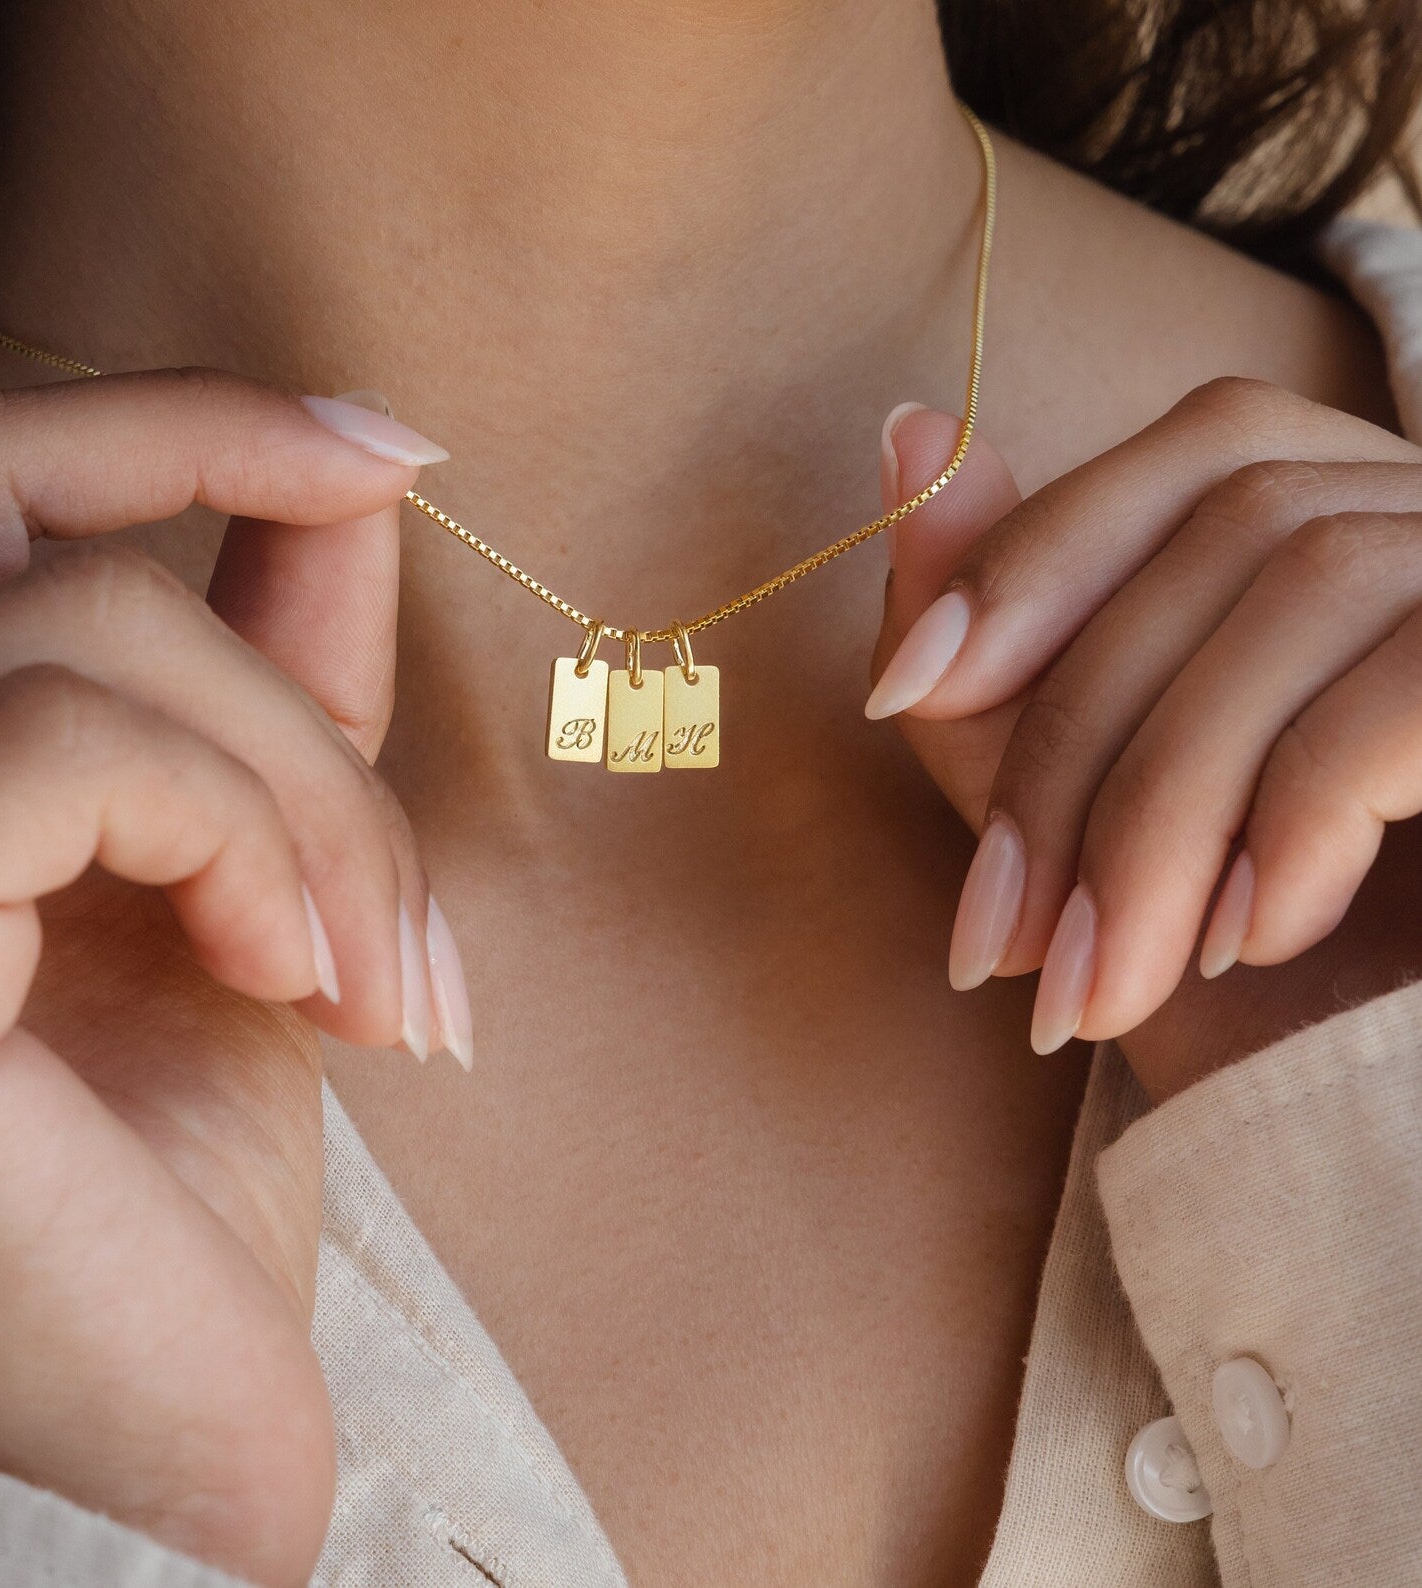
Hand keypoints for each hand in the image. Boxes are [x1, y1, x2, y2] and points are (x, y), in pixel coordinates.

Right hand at [0, 371, 463, 1584]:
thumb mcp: (247, 883)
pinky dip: (242, 841)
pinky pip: (69, 747)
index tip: (387, 451)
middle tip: (397, 773)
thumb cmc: (171, 1188)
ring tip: (372, 972)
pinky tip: (284, 982)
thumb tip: (344, 490)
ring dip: (308, 793)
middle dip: (259, 566)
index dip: (183, 417)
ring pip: (94, 630)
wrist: (145, 1442)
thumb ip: (276, 681)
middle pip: (3, 491)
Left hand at [869, 378, 1421, 1099]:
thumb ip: (1004, 631)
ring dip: (1157, 820)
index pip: (1205, 451)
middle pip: (1236, 527)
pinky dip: (1296, 819)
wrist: (1416, 1131)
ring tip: (1101, 988)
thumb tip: (911, 429)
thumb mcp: (1092, 798)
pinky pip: (1411, 686)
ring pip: (1309, 591)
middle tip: (998, 942)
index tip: (899, 694)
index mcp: (1375, 521)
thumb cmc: (1265, 977)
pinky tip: (1250, 941)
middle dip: (1071, 748)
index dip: (1033, 552)